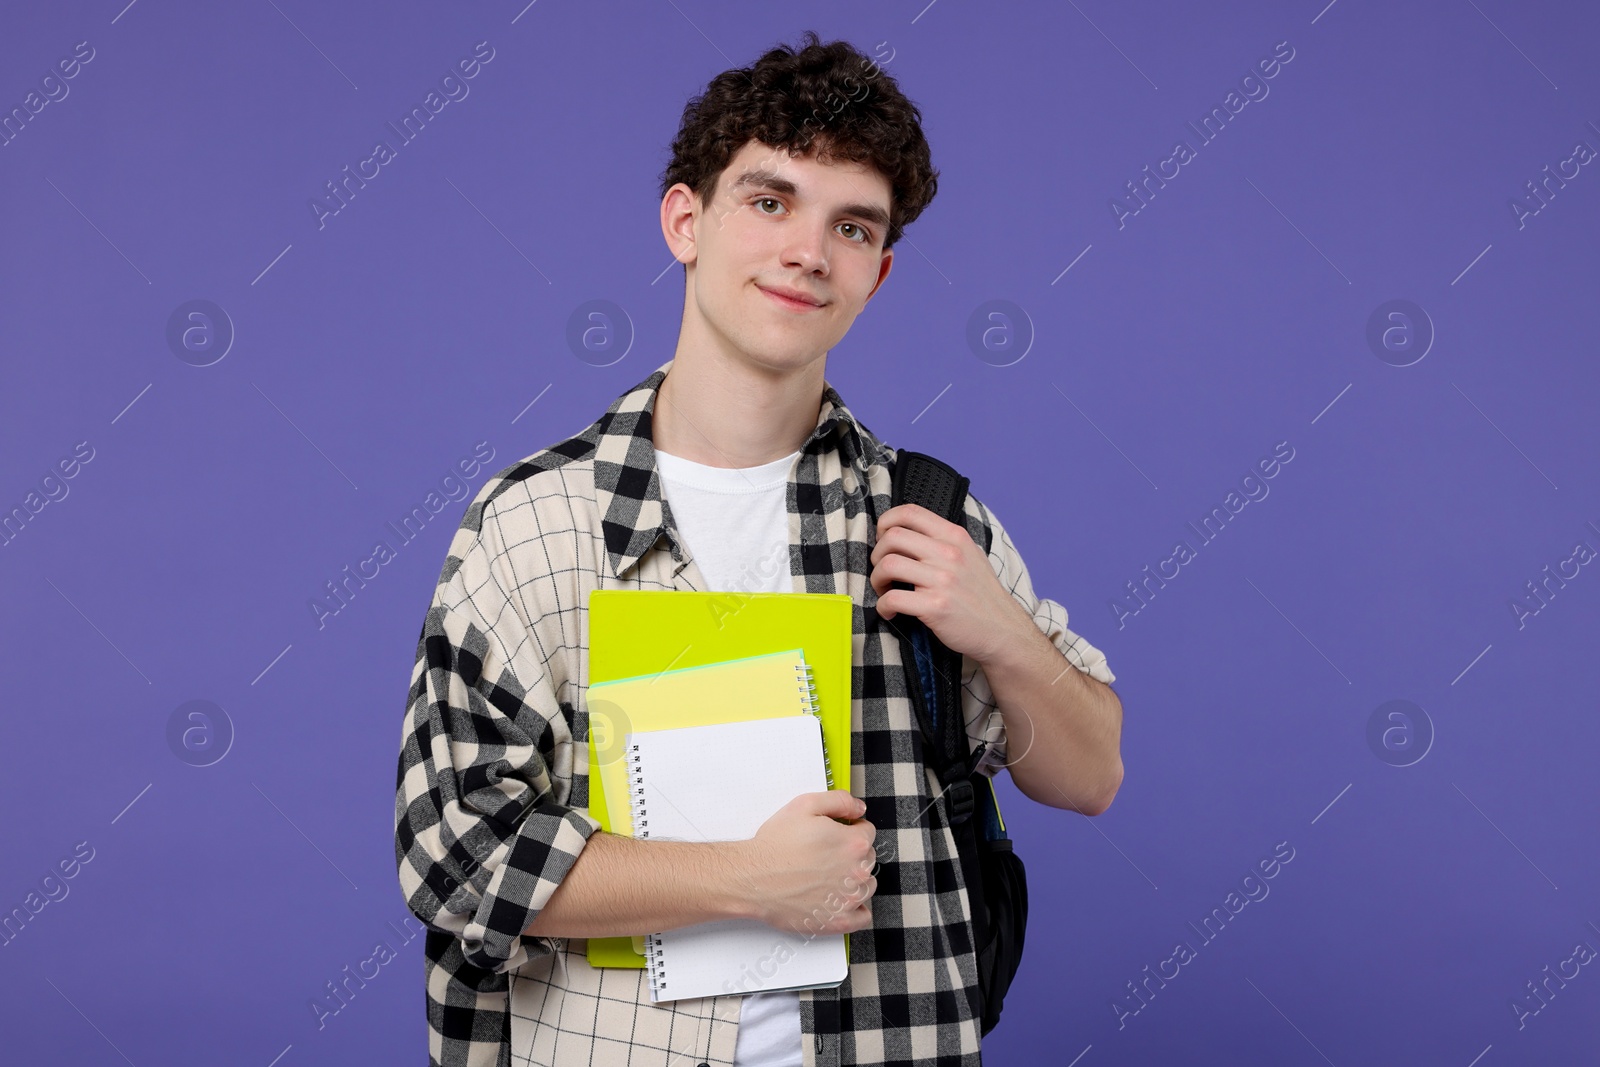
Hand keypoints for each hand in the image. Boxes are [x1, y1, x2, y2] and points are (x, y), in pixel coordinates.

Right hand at [736, 790, 878, 935]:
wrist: (753, 878)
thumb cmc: (775, 845)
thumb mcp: (805, 805)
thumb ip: (839, 801)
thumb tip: (859, 808)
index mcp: (853, 843)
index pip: (867, 832)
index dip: (851, 829)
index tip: (837, 835)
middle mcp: (857, 872)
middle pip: (867, 858)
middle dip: (851, 853)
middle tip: (825, 854)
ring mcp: (849, 900)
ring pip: (866, 886)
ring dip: (854, 879)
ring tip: (827, 876)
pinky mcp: (839, 921)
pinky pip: (863, 917)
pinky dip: (855, 909)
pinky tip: (838, 900)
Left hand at [869, 502, 1030, 663]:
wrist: (1002, 630)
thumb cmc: (981, 595)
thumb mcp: (970, 555)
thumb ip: (943, 541)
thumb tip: (907, 534)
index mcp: (954, 536)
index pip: (910, 512)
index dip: (886, 523)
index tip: (883, 539)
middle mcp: (949, 554)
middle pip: (892, 537)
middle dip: (877, 554)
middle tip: (883, 571)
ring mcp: (943, 580)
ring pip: (888, 565)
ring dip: (876, 579)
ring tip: (885, 590)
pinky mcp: (936, 607)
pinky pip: (892, 599)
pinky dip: (883, 606)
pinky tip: (890, 611)